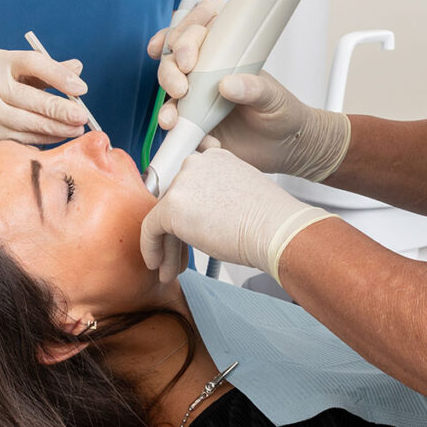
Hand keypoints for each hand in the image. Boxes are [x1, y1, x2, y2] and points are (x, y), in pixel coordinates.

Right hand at [0, 48, 89, 148]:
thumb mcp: (19, 70)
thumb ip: (48, 69)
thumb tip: (77, 68)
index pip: (32, 63)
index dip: (59, 76)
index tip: (81, 89)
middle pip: (27, 98)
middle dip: (59, 110)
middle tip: (82, 117)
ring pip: (22, 123)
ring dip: (53, 128)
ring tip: (75, 130)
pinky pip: (15, 138)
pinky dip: (39, 139)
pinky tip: (56, 137)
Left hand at [140, 147, 336, 281]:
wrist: (276, 229)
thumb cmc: (269, 220)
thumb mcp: (243, 194)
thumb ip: (219, 194)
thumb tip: (203, 215)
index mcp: (215, 158)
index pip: (189, 183)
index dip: (187, 211)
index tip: (190, 231)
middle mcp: (196, 163)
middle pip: (174, 201)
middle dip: (176, 232)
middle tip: (179, 256)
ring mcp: (183, 182)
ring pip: (163, 217)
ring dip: (167, 246)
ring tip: (171, 269)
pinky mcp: (172, 205)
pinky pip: (150, 229)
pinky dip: (151, 249)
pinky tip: (158, 265)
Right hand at [148, 0, 350, 180]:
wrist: (285, 147)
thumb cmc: (282, 111)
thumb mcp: (273, 96)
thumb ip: (253, 88)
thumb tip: (226, 84)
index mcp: (225, 53)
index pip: (198, 30)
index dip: (185, 36)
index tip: (187, 57)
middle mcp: (205, 71)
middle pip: (173, 59)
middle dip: (169, 70)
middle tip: (180, 88)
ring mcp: (196, 98)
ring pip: (168, 92)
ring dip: (166, 106)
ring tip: (172, 120)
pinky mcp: (193, 125)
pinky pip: (176, 124)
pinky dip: (178, 131)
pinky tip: (200, 140)